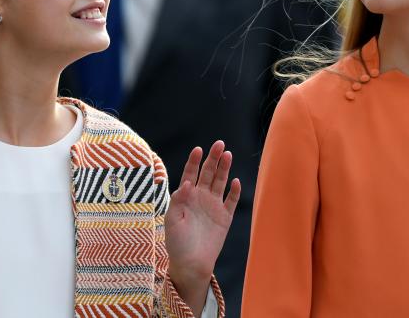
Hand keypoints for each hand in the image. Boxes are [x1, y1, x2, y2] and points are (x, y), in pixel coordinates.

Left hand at [165, 140, 240, 314]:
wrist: (191, 264)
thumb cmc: (177, 243)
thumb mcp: (172, 221)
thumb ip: (178, 201)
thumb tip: (187, 183)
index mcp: (186, 196)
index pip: (191, 173)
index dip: (194, 161)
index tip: (198, 149)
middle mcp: (201, 197)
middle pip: (208, 173)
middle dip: (213, 158)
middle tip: (219, 144)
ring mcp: (214, 206)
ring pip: (221, 182)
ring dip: (224, 169)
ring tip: (228, 154)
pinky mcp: (225, 217)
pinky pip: (231, 201)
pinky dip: (234, 191)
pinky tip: (235, 181)